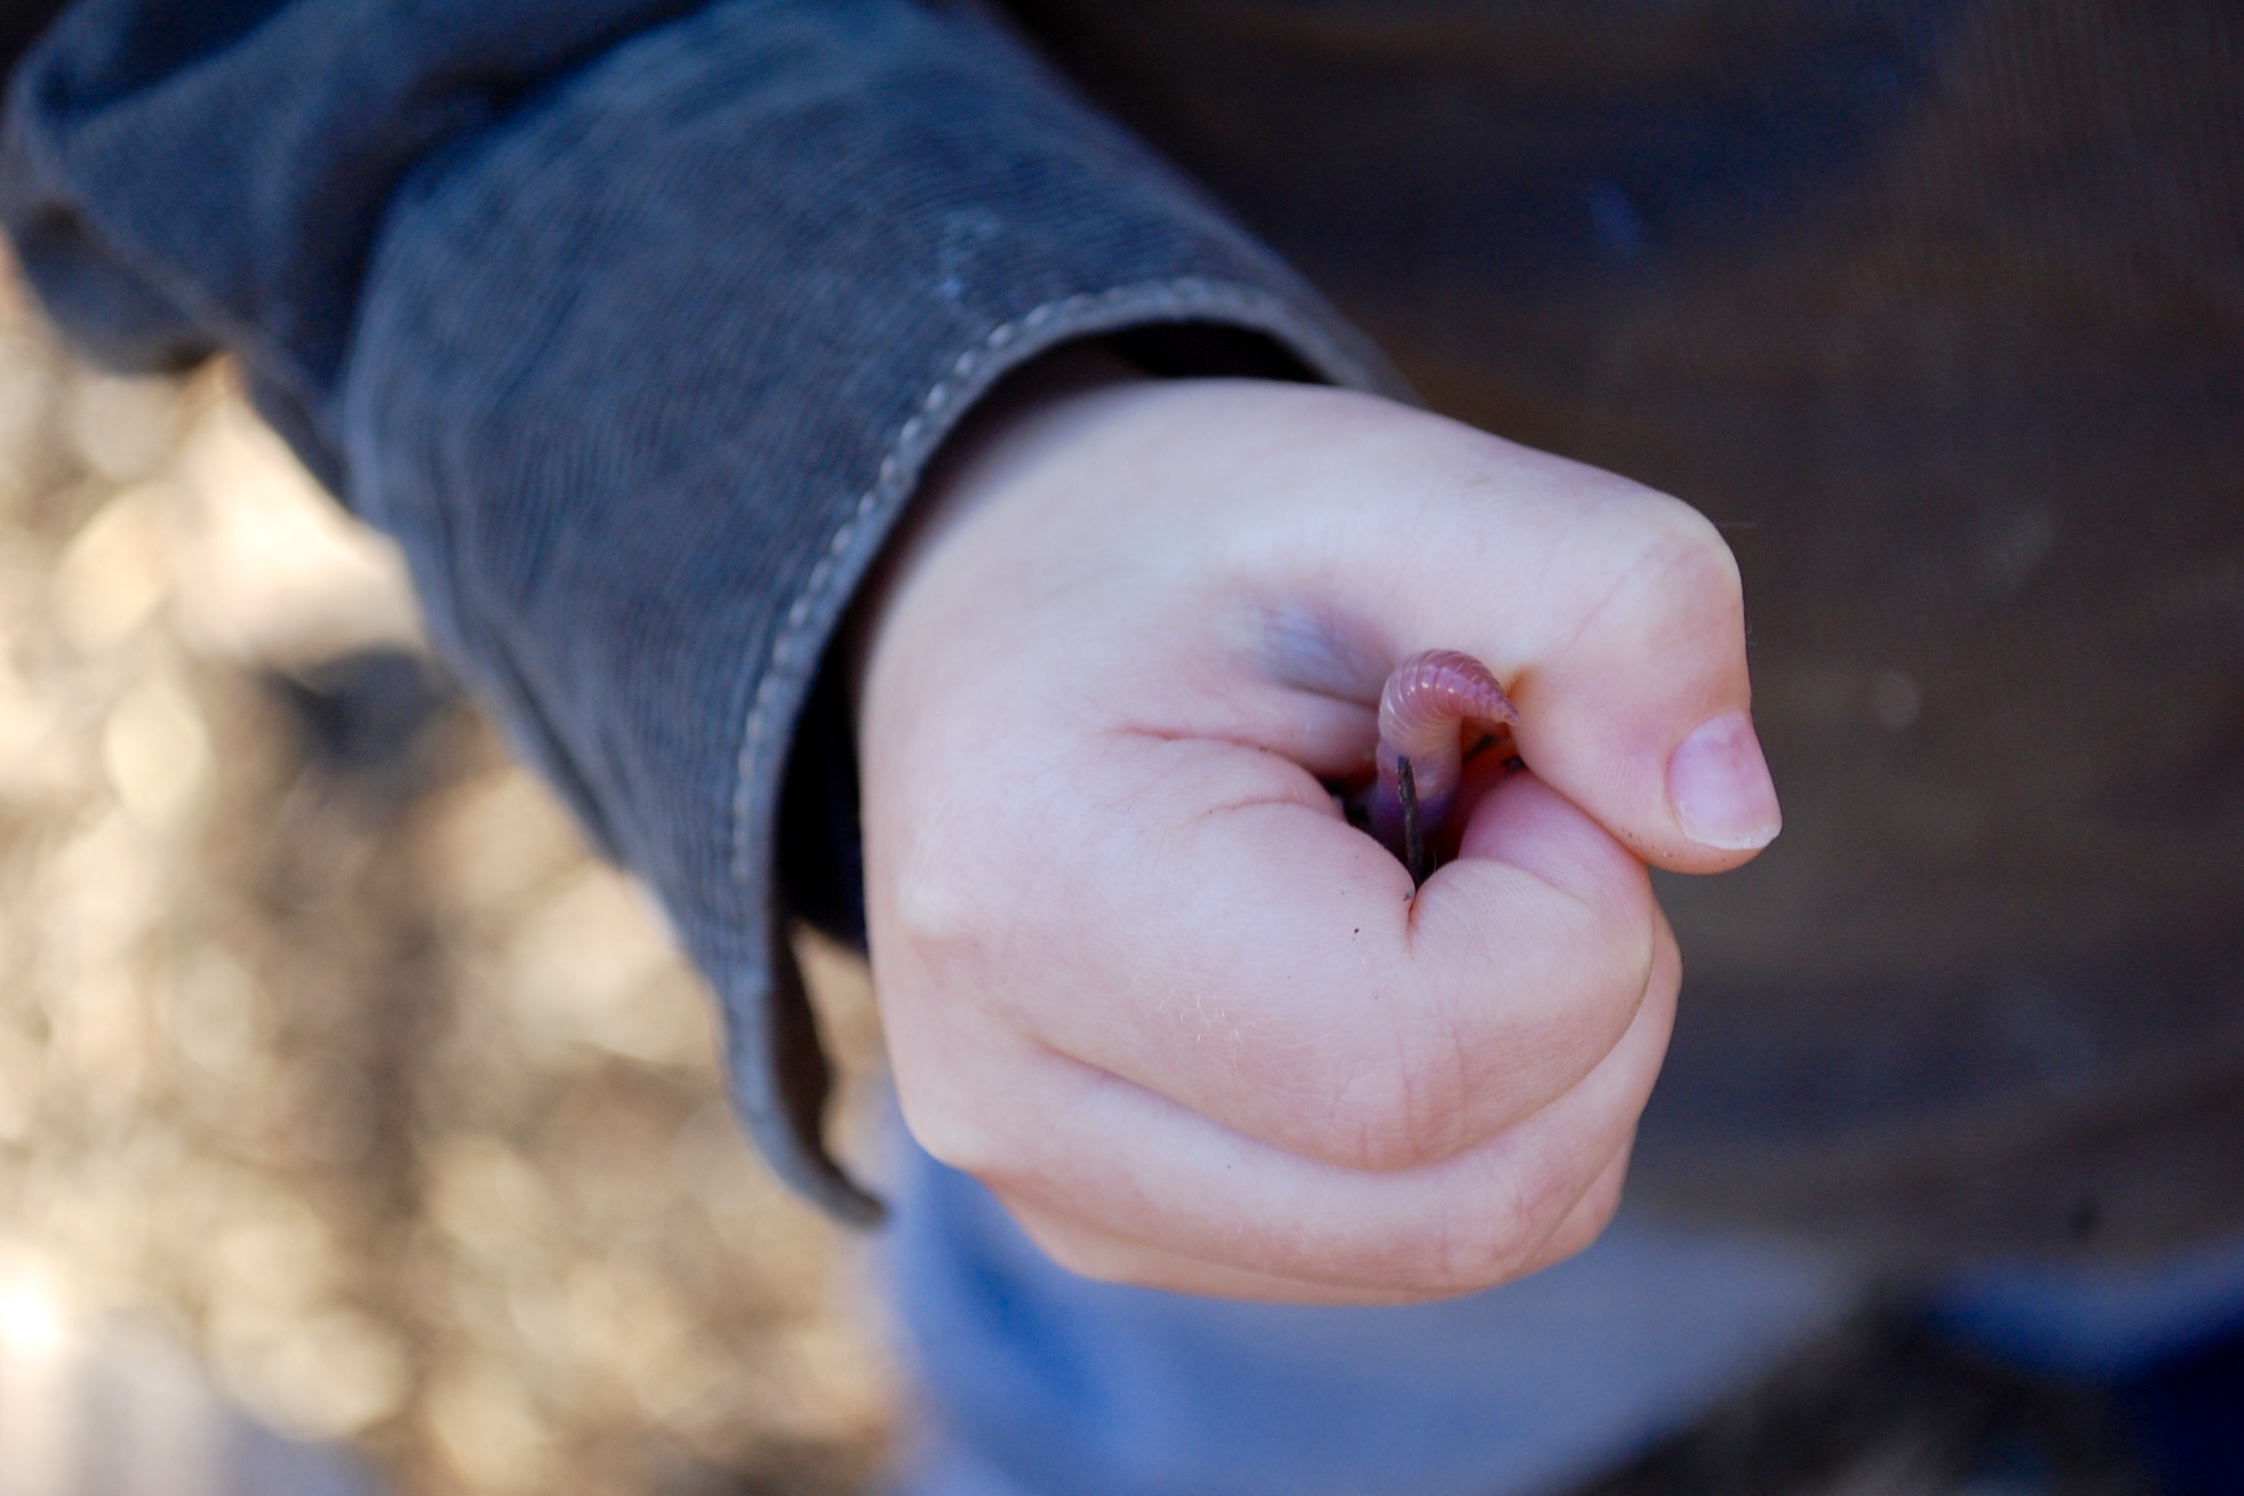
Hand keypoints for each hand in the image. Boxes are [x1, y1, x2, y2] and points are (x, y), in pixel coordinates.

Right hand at [852, 355, 1779, 1302]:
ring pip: (1479, 1230)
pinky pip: (1429, 1233)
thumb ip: (1604, 600)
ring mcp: (1066, 1197)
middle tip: (1494, 802)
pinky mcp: (1132, 1229)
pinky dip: (1493, 1100)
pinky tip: (1380, 954)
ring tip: (1422, 868)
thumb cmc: (1180, 548)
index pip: (1428, 1064)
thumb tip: (1730, 825)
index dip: (1574, 908)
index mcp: (1043, 901)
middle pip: (1477, 1196)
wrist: (987, 620)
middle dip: (1587, 988)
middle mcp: (1020, 1105)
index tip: (1506, 750)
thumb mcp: (1392, 486)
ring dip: (1551, 1043)